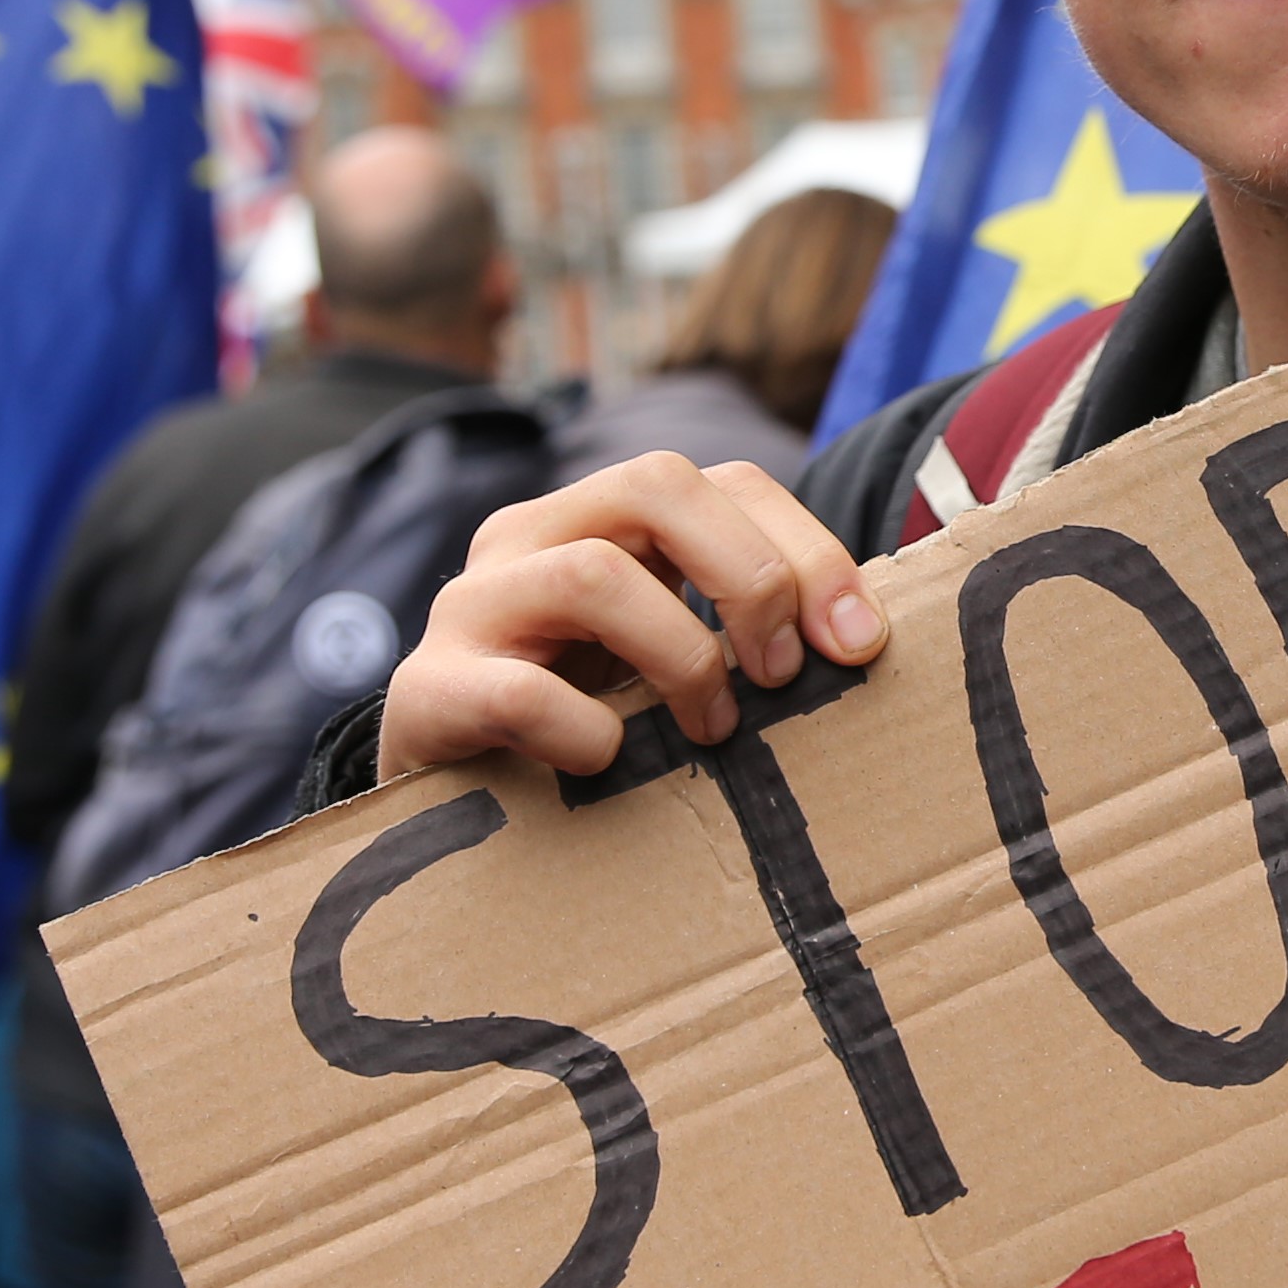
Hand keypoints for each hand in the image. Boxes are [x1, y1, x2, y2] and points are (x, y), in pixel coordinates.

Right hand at [377, 453, 888, 782]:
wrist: (443, 807)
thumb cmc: (583, 729)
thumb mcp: (665, 662)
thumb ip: (741, 632)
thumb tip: (861, 640)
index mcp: (598, 518)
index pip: (724, 480)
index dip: (809, 550)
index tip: (857, 645)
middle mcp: (529, 536)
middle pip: (655, 482)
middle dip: (748, 578)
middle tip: (781, 676)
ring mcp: (470, 606)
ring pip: (594, 575)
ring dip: (681, 657)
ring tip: (710, 728)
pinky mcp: (427, 691)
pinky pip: (519, 693)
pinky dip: (586, 732)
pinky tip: (607, 763)